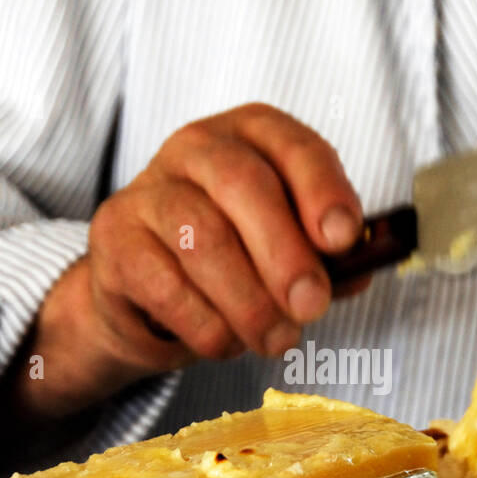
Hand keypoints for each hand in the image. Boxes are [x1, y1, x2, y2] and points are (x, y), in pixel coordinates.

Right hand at [12, 103, 369, 421]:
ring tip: (275, 339)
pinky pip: (166, 286)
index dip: (322, 191)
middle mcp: (196, 148)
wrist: (147, 298)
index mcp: (252, 135)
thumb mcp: (287, 249)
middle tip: (311, 307)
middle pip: (244, 186)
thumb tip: (362, 267)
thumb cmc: (233, 262)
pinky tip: (225, 341)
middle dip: (286, 255)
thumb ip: (327, 255)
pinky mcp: (114, 240)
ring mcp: (148, 190)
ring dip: (250, 303)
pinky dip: (207, 326)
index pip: (293, 147)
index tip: (343, 239)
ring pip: (204, 241)